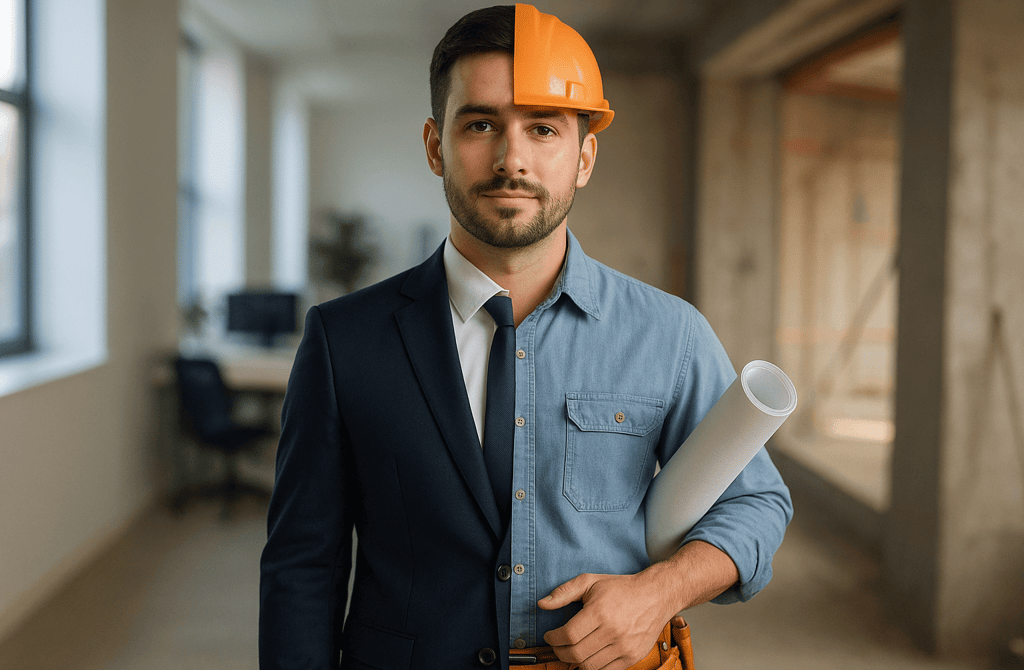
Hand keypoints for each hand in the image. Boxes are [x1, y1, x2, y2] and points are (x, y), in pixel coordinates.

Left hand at [537, 572, 674, 669]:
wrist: (656, 596)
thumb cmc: (621, 588)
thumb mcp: (590, 582)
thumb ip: (564, 592)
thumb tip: (542, 604)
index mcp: (600, 612)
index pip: (568, 635)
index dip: (553, 639)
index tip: (549, 636)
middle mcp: (612, 631)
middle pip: (576, 654)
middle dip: (559, 652)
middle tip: (557, 645)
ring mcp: (624, 646)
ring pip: (589, 666)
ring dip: (574, 662)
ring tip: (570, 651)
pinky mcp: (632, 657)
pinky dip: (592, 668)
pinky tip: (587, 657)